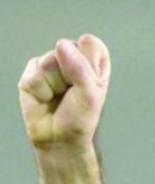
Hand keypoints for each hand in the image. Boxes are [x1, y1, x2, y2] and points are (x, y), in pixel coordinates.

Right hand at [19, 35, 110, 149]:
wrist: (58, 138)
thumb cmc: (79, 119)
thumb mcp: (91, 95)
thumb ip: (81, 69)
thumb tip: (62, 46)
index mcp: (92, 62)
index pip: (91, 44)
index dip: (89, 62)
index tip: (89, 82)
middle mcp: (71, 59)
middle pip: (68, 48)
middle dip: (71, 74)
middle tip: (72, 93)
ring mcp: (50, 64)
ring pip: (49, 61)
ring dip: (55, 84)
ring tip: (58, 97)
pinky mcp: (32, 72)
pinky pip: (34, 74)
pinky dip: (41, 90)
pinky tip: (45, 98)